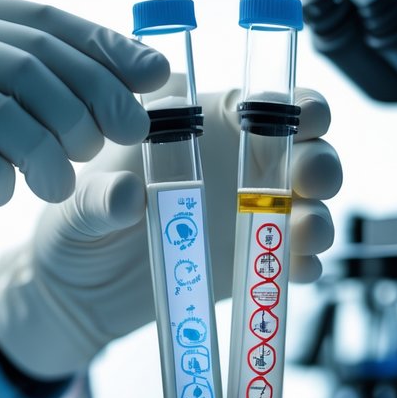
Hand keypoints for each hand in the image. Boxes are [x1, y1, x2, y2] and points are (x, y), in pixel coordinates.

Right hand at [0, 0, 168, 364]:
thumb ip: (34, 84)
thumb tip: (142, 77)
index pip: (48, 23)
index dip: (108, 53)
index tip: (155, 84)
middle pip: (35, 66)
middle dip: (90, 111)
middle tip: (107, 149)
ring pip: (6, 113)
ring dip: (49, 157)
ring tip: (58, 187)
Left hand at [0, 78, 342, 378]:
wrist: (79, 294)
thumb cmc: (77, 229)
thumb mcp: (76, 207)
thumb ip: (97, 197)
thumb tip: (122, 195)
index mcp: (201, 127)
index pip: (264, 102)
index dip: (297, 103)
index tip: (307, 115)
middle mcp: (235, 166)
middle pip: (304, 151)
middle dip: (320, 162)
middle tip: (312, 181)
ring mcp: (248, 215)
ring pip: (309, 205)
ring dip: (319, 216)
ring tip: (305, 235)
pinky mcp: (251, 261)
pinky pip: (291, 260)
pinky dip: (301, 265)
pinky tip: (293, 272)